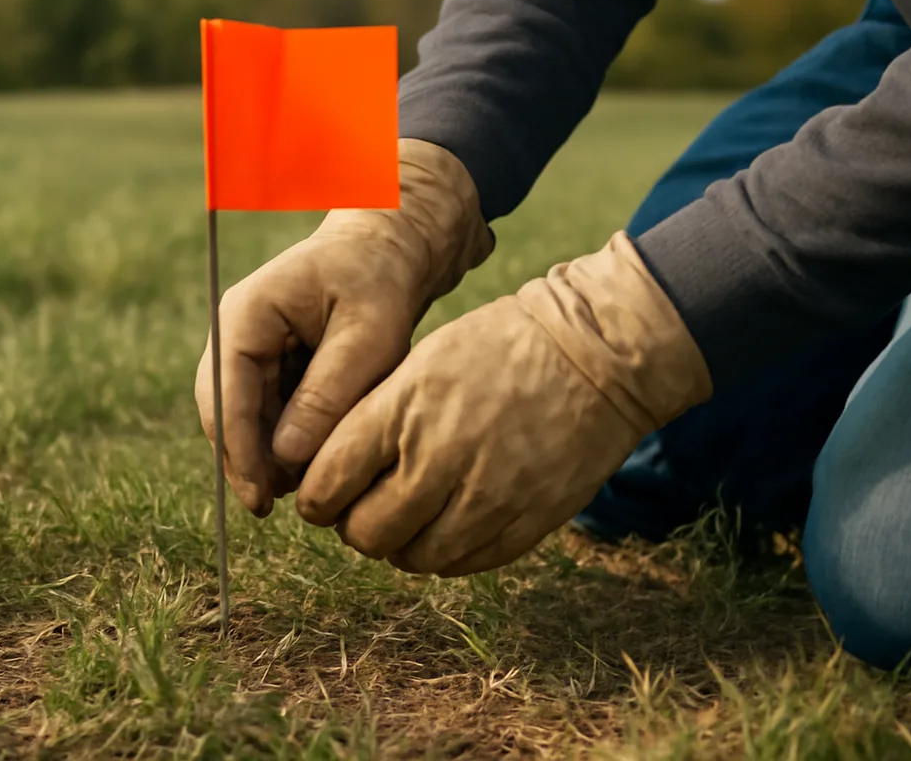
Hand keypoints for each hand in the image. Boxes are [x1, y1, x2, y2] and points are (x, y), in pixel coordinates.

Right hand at [195, 139, 493, 516]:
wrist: (388, 250)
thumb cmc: (380, 281)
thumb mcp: (367, 336)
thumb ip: (326, 394)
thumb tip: (285, 458)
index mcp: (246, 315)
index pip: (225, 394)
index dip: (240, 453)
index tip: (260, 500)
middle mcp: (233, 332)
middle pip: (224, 412)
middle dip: (249, 461)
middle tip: (279, 507)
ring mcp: (245, 348)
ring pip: (243, 417)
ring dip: (267, 454)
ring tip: (305, 487)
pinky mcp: (265, 364)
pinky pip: (264, 411)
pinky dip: (284, 438)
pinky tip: (312, 463)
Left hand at [295, 232, 712, 574]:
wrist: (594, 355)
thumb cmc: (499, 347)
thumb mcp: (422, 361)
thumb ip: (373, 417)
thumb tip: (329, 474)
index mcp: (403, 410)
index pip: (328, 483)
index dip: (316, 499)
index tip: (322, 496)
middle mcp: (440, 458)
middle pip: (366, 533)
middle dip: (355, 526)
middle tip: (364, 509)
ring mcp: (487, 497)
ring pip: (413, 558)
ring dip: (401, 545)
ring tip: (409, 518)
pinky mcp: (526, 523)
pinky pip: (465, 563)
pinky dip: (446, 553)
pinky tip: (448, 524)